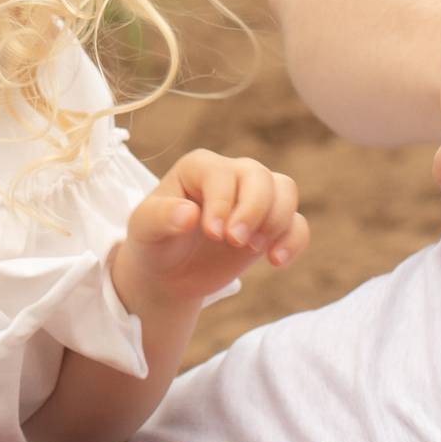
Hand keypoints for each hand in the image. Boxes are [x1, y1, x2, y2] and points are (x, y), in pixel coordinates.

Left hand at [120, 149, 308, 304]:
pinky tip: (275, 261)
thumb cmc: (154, 241)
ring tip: (253, 250)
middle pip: (261, 177)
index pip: (222, 174)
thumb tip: (188, 214)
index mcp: (199, 168)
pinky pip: (297, 223)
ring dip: (276, 221)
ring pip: (285, 190)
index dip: (223, 203)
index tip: (213, 233)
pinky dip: (294, 240)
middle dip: (254, 210)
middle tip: (235, 242)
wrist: (169, 273)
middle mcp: (231, 175)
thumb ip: (161, 217)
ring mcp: (253, 199)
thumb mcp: (143, 229)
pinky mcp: (269, 225)